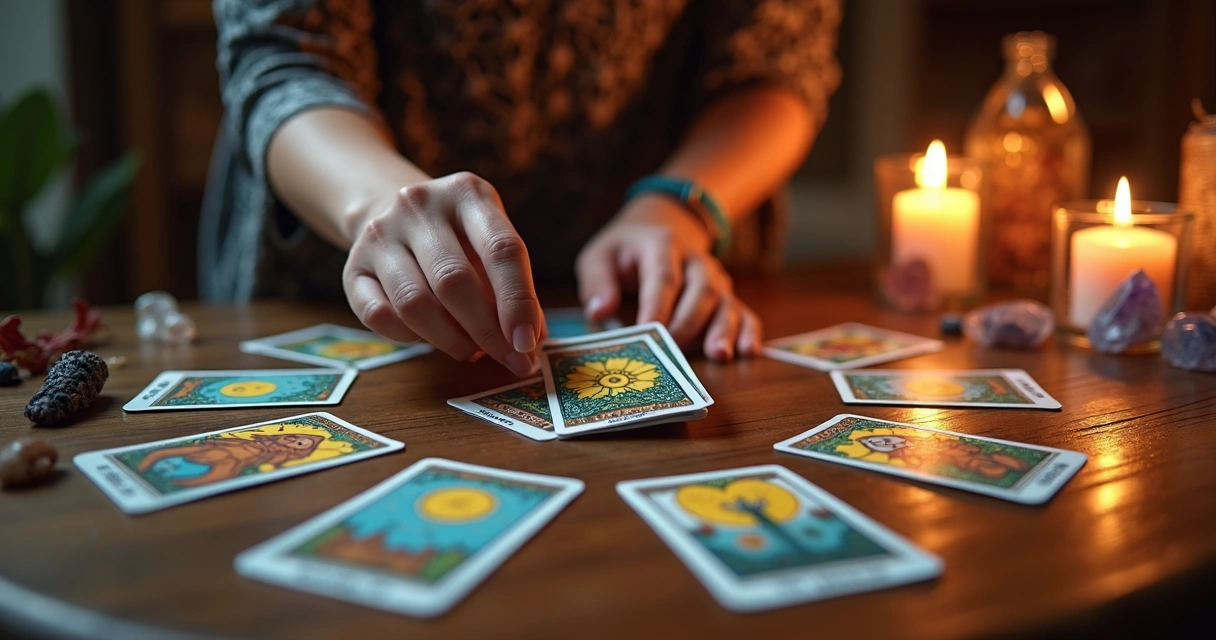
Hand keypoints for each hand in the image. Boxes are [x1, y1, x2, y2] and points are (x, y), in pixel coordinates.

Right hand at [342, 172, 544, 376]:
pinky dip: (410, 339)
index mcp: (467, 193)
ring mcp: (380, 233)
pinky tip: (430, 338)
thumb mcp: (491, 242)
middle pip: (454, 281)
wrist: (391, 209)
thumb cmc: (458, 237)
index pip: (501, 250)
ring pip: (415, 304)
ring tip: (471, 350)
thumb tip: (533, 341)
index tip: (528, 345)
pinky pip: (379, 316)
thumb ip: (515, 286)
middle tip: (507, 359)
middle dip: (486, 331)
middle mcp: (419, 206)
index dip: (518, 302)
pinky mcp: (351, 266)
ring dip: (450, 340)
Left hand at [575, 194, 762, 360]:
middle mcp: (695, 260)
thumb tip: (599, 313)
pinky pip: (743, 311)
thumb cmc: (625, 250)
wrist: (660, 225)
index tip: (647, 332)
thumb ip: (597, 282)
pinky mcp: (725, 296)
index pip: (663, 277)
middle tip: (673, 351)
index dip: (657, 305)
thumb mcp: (599, 256)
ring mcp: (715, 278)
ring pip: (725, 301)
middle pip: (701, 290)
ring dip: (723, 329)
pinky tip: (749, 351)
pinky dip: (748, 331)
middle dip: (689, 323)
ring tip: (719, 355)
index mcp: (662, 245)